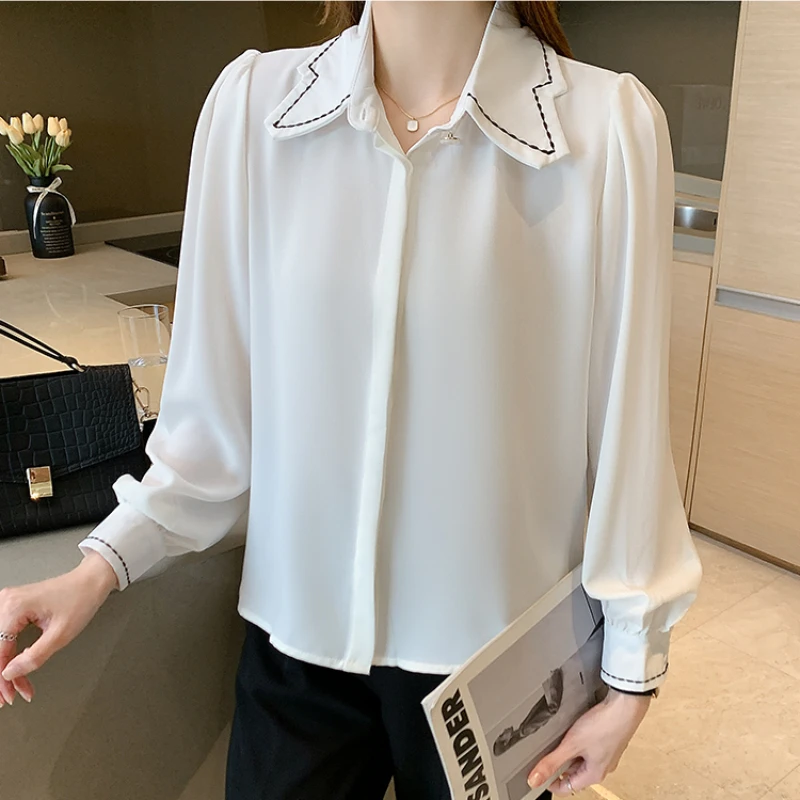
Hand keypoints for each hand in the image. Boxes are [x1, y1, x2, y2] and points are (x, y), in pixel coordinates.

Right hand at [0, 552, 117, 705]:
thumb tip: (10, 674)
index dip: (2, 678)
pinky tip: (16, 669)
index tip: (7, 696)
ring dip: (6, 667)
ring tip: (17, 687)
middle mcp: (7, 602)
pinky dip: (10, 654)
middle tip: (10, 696)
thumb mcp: (61, 634)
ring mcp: (9, 603)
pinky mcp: (14, 607)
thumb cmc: (81, 599)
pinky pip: (5, 635)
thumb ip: (34, 657)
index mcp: (14, 607)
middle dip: (3, 676)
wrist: (91, 582)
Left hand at [527, 689, 651, 795]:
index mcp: (594, 774)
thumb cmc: (603, 725)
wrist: (624, 707)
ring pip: (584, 759)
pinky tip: (576, 731)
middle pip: (576, 773)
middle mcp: (603, 767)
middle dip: (561, 766)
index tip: (541, 775)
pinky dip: (580, 743)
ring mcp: (607, 753)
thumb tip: (535, 779)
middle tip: (547, 754)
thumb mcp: (571, 744)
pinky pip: (590, 747)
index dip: (552, 783)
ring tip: (560, 740)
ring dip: (571, 753)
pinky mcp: (609, 740)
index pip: (569, 787)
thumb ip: (552, 761)